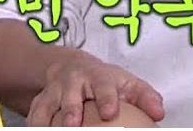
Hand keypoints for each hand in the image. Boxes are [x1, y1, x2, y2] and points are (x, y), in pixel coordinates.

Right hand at [28, 55, 163, 126]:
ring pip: (46, 106)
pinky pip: (33, 114)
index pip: (103, 86)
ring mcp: (54, 92)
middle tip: (72, 125)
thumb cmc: (104, 80)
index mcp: (97, 76)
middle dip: (70, 111)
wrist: (70, 67)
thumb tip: (159, 112)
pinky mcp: (40, 101)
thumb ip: (145, 97)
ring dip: (45, 121)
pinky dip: (34, 124)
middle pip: (69, 97)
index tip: (109, 112)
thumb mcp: (127, 83)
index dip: (105, 98)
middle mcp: (72, 82)